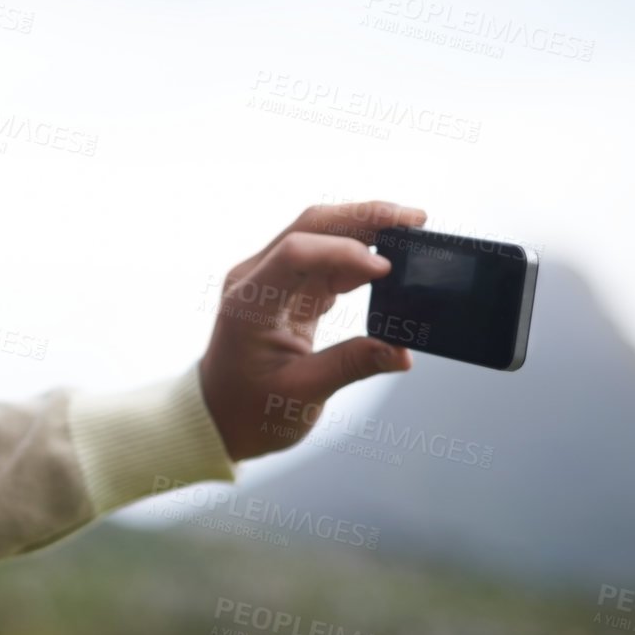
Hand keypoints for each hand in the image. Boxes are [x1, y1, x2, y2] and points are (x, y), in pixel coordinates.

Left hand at [197, 201, 426, 461]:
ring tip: (410, 230)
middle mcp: (256, 281)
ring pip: (320, 236)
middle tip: (415, 218)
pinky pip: (324, 259)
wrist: (219, 418)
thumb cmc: (248, 410)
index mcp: (250, 303)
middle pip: (311, 226)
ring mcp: (270, 281)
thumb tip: (401, 352)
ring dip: (365, 230)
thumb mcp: (301, 396)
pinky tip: (386, 261)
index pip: (295, 252)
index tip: (385, 270)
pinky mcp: (287, 291)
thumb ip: (351, 366)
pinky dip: (356, 256)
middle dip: (364, 216)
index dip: (343, 252)